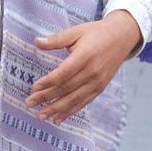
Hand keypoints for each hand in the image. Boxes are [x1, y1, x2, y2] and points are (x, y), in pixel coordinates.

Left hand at [29, 10, 143, 122]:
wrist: (122, 37)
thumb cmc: (97, 32)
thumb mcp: (76, 31)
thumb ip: (56, 39)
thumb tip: (36, 42)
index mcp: (84, 56)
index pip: (63, 74)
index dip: (48, 82)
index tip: (34, 87)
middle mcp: (92, 72)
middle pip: (66, 88)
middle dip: (46, 97)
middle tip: (29, 103)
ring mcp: (97, 82)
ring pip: (74, 99)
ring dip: (56, 109)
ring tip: (41, 116)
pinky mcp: (100, 88)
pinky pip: (84, 102)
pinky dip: (71, 111)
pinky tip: (59, 118)